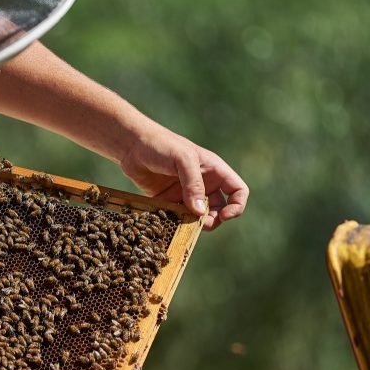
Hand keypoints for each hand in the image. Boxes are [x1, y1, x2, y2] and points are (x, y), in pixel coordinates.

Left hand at [118, 124, 247, 230]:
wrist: (131, 146)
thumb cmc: (160, 145)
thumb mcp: (182, 159)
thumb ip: (193, 184)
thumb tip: (200, 212)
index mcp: (214, 170)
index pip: (238, 190)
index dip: (236, 206)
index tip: (224, 216)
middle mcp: (203, 183)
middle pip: (220, 209)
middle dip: (214, 220)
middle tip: (201, 224)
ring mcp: (186, 193)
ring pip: (199, 216)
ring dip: (195, 224)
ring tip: (183, 224)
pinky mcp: (169, 201)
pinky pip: (178, 217)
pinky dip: (177, 223)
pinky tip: (168, 223)